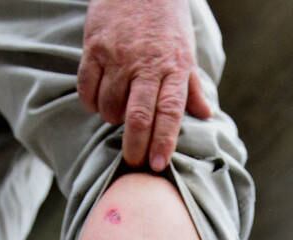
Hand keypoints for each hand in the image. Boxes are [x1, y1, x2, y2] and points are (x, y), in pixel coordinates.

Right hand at [78, 0, 213, 171]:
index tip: (157, 164)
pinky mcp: (94, 48)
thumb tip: (205, 115)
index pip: (170, 112)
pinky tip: (98, 102)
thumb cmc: (165, 22)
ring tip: (117, 116)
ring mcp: (118, 56)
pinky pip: (86, 89)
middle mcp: (145, 64)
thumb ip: (191, 86)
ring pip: (109, 106)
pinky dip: (91, 103)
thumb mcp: (185, 51)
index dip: (163, 141)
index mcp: (173, 67)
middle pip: (138, 115)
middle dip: (135, 145)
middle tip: (133, 163)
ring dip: (111, 120)